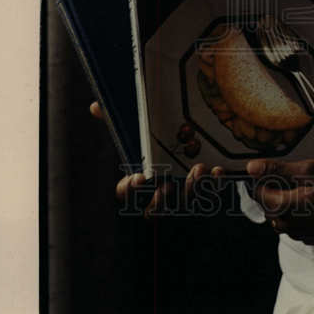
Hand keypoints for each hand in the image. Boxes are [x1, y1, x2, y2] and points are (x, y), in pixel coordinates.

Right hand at [90, 100, 224, 215]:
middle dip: (161, 199)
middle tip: (167, 184)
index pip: (126, 193)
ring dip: (190, 190)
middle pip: (155, 209)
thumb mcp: (138, 130)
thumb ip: (116, 119)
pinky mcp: (205, 195)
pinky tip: (218, 171)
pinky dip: (214, 186)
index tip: (139, 177)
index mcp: (139, 181)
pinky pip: (210, 197)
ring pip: (183, 205)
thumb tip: (95, 105)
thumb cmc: (156, 144)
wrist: (191, 149)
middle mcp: (159, 195)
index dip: (130, 189)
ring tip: (198, 168)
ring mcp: (182, 199)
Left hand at [246, 158, 313, 243]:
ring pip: (278, 211)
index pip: (255, 191)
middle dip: (274, 185)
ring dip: (286, 197)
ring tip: (309, 186)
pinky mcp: (306, 236)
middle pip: (266, 201)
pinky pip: (291, 219)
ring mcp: (296, 232)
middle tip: (297, 173)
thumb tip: (251, 168)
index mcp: (283, 206)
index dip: (258, 176)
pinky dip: (296, 208)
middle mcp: (285, 224)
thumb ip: (279, 169)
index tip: (263, 167)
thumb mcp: (313, 170)